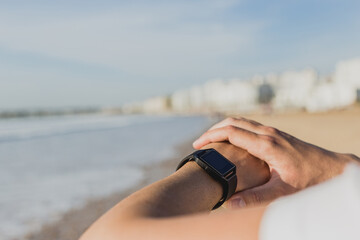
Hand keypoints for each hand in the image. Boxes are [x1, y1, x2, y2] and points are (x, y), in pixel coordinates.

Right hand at [193, 117, 355, 207]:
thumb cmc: (309, 180)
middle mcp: (268, 133)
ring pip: (241, 121)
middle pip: (233, 121)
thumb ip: (257, 197)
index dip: (211, 136)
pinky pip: (249, 126)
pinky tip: (231, 142)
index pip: (232, 132)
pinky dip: (234, 129)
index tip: (197, 145)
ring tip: (210, 141)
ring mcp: (272, 131)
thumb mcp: (283, 191)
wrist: (332, 168)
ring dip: (223, 127)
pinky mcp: (275, 134)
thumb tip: (231, 203)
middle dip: (213, 129)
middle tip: (199, 143)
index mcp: (266, 144)